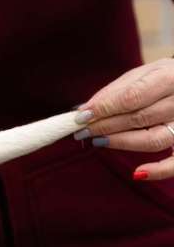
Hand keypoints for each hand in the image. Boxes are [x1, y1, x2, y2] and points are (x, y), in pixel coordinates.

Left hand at [74, 57, 173, 179]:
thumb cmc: (165, 78)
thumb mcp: (143, 73)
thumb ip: (116, 91)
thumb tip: (85, 110)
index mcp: (170, 77)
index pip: (132, 98)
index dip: (104, 109)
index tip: (81, 116)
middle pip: (139, 119)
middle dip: (105, 126)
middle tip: (82, 131)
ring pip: (153, 139)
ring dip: (121, 142)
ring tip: (97, 140)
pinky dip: (159, 170)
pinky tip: (137, 173)